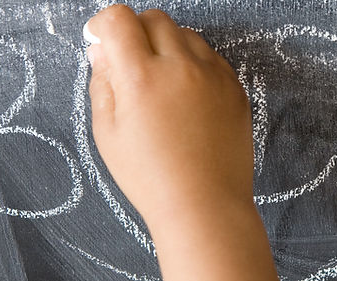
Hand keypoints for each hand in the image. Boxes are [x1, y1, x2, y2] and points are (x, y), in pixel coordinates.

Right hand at [86, 5, 253, 226]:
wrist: (205, 205)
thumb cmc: (151, 177)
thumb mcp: (109, 133)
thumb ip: (102, 83)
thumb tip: (102, 50)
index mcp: (142, 76)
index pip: (120, 19)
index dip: (105, 24)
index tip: (101, 38)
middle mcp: (181, 67)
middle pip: (155, 18)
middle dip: (136, 31)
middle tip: (129, 60)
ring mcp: (213, 76)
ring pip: (186, 34)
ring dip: (167, 45)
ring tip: (159, 82)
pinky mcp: (235, 88)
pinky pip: (211, 57)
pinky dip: (194, 64)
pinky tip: (185, 95)